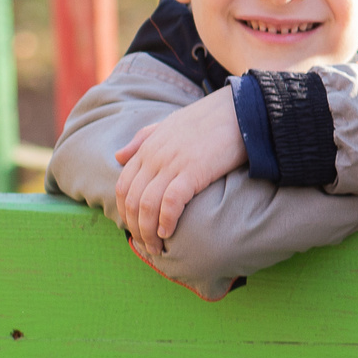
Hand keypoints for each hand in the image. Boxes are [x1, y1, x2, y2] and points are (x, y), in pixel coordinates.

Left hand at [113, 90, 249, 260]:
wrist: (239, 110)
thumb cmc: (209, 119)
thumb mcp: (169, 125)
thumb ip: (142, 140)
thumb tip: (118, 157)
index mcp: (147, 147)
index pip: (122, 186)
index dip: (125, 212)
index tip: (135, 228)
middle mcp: (154, 157)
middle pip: (132, 200)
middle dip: (135, 228)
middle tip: (146, 246)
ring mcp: (172, 164)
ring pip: (147, 205)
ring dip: (148, 231)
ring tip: (157, 247)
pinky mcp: (193, 171)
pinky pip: (171, 202)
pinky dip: (166, 221)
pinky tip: (169, 232)